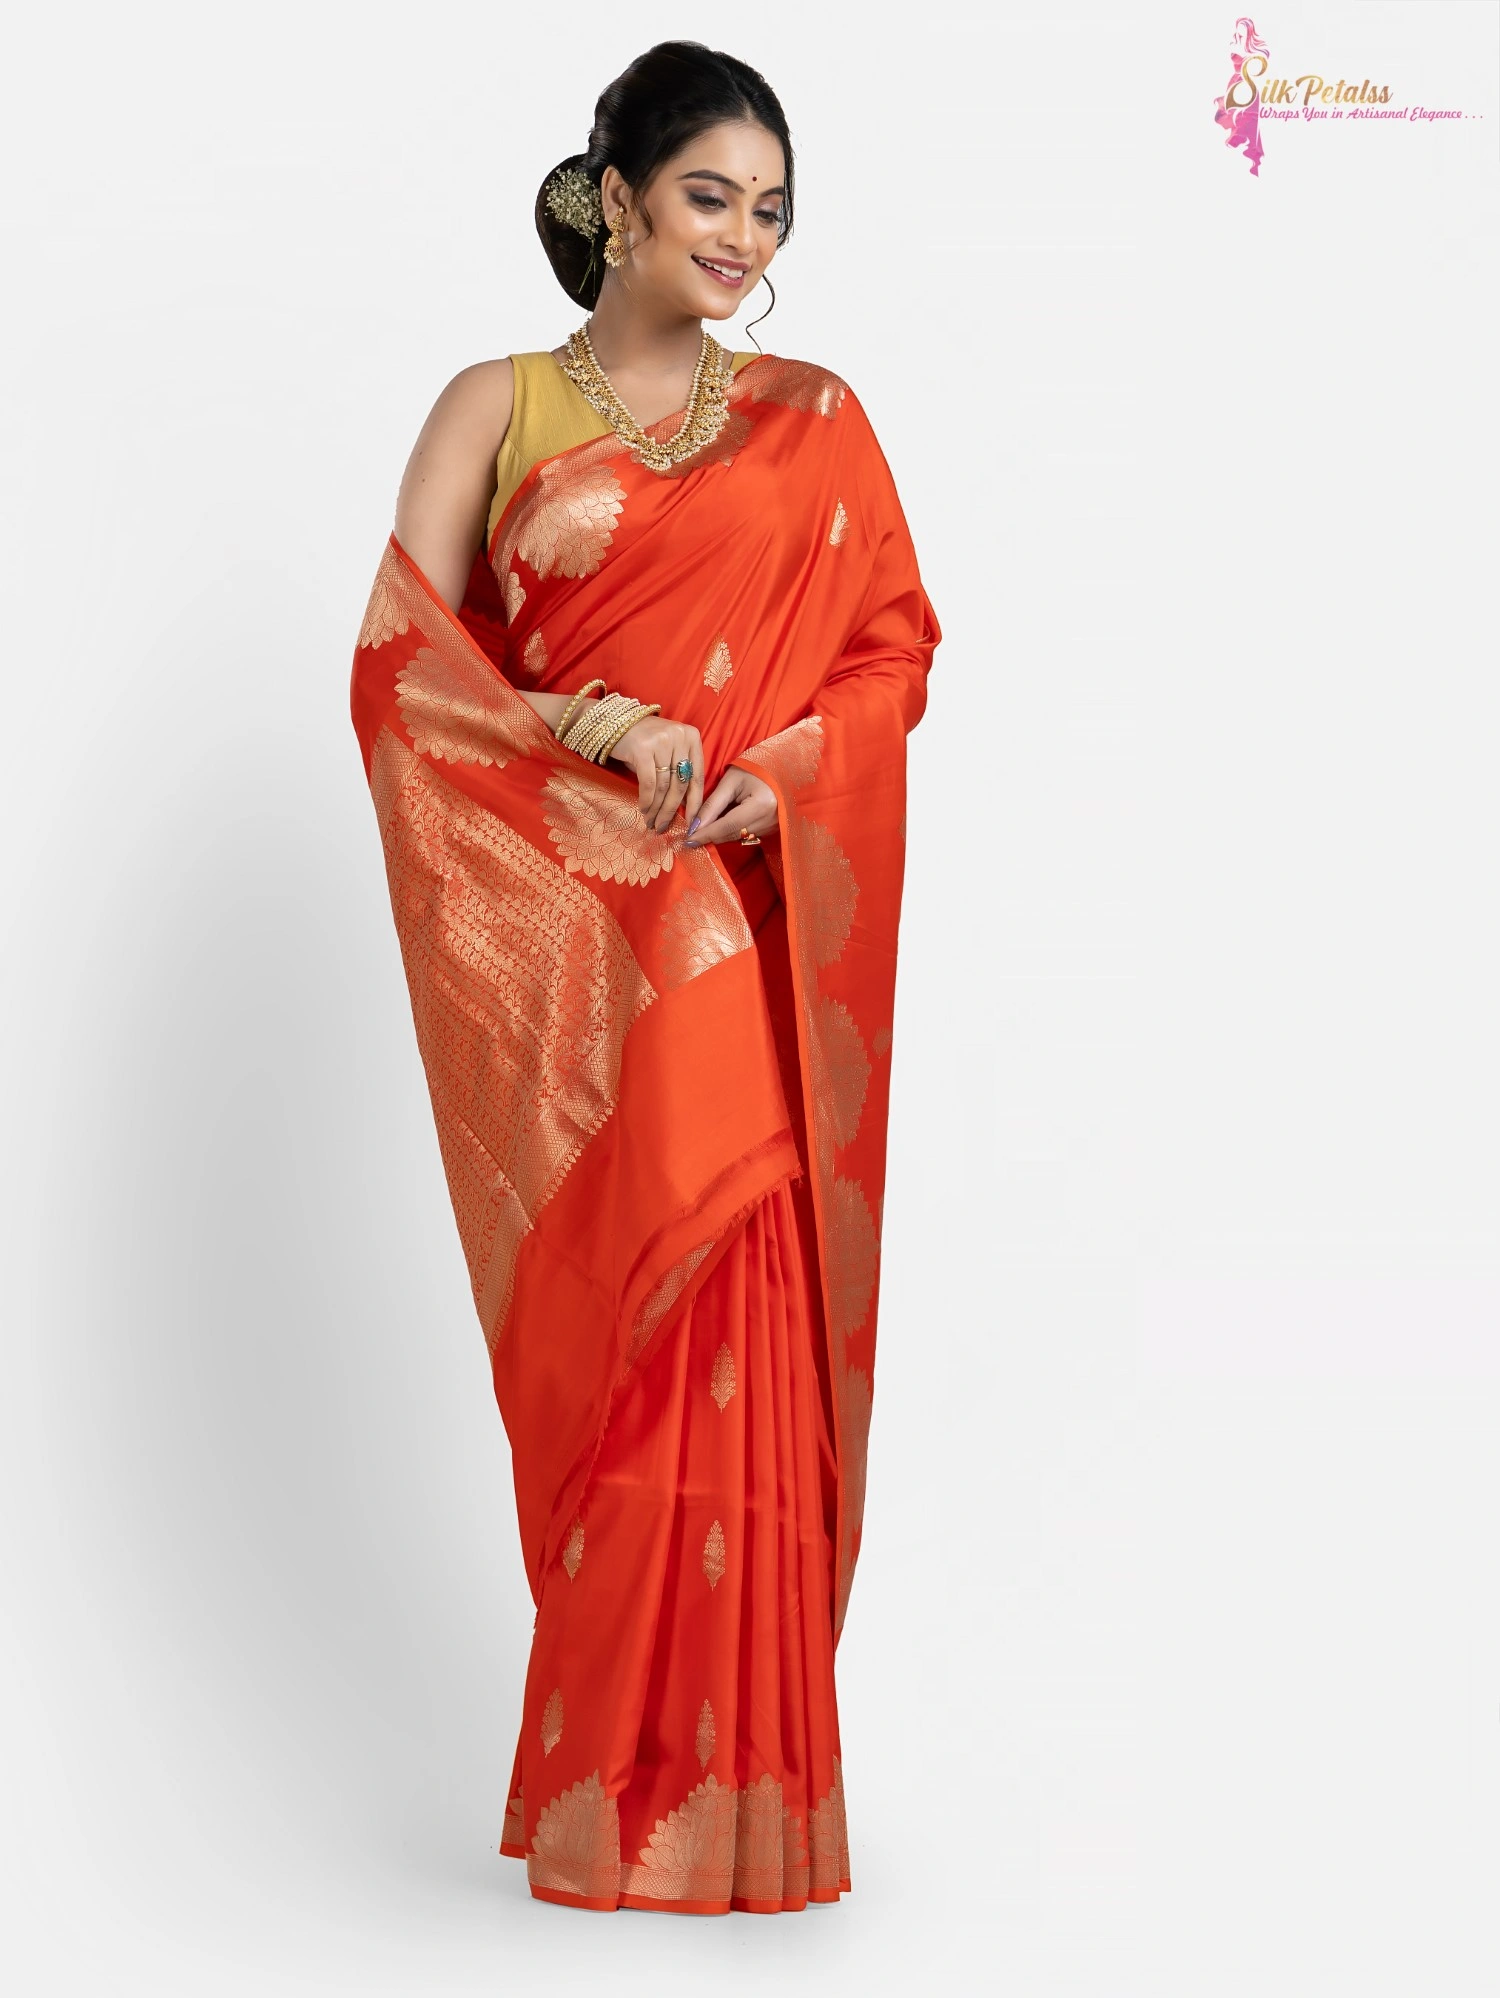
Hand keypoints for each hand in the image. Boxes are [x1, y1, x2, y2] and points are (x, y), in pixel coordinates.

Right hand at [606, 713, 706, 831]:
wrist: (613, 723)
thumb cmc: (644, 742)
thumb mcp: (667, 752)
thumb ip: (678, 773)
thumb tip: (684, 808)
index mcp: (692, 737)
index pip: (697, 776)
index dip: (695, 803)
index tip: (693, 823)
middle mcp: (680, 737)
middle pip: (680, 784)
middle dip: (671, 810)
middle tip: (663, 826)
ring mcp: (662, 741)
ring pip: (664, 787)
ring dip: (657, 809)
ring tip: (652, 822)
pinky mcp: (643, 748)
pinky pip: (649, 783)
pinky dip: (647, 800)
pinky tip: (644, 809)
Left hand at [684, 765, 778, 846]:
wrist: (780, 770)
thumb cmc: (754, 770)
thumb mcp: (731, 781)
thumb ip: (712, 804)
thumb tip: (695, 826)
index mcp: (761, 805)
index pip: (727, 826)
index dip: (706, 834)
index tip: (688, 840)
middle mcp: (769, 821)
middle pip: (731, 835)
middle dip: (709, 836)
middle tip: (690, 836)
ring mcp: (772, 828)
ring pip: (736, 838)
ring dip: (719, 834)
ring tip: (705, 826)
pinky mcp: (770, 831)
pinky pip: (744, 836)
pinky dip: (730, 831)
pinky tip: (723, 823)